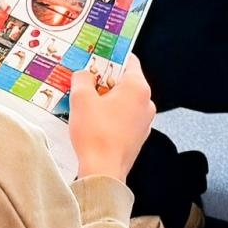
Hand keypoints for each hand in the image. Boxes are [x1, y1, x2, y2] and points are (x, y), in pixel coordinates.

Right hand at [68, 57, 154, 180]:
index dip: (110, 56)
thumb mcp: (81, 98)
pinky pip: (123, 118)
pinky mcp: (137, 137)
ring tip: (84, 102)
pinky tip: (92, 120)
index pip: (128, 60)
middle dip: (104, 80)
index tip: (97, 56)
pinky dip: (110, 116)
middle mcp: (146, 103)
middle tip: (85, 80)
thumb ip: (82, 79)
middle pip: (125, 81)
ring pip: (124, 101)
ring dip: (106, 99)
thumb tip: (83, 74)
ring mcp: (144, 122)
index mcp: (137, 88)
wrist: (103, 172)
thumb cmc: (96, 135)